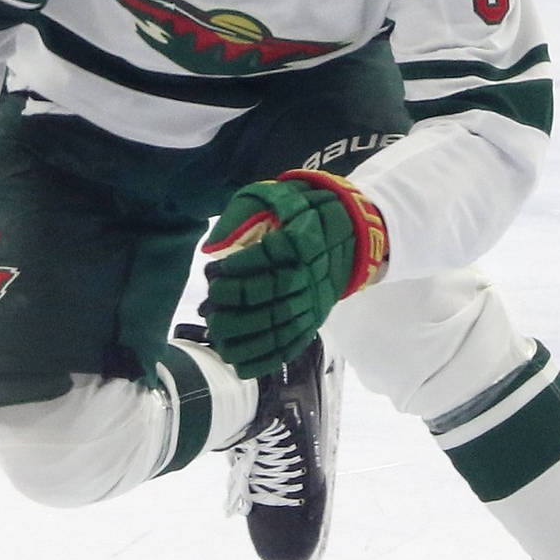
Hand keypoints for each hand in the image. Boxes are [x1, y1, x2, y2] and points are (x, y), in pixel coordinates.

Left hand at [201, 170, 388, 378]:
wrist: (350, 232)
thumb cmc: (303, 211)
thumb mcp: (275, 196)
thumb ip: (244, 213)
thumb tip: (212, 246)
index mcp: (304, 239)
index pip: (270, 254)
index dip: (239, 266)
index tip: (214, 270)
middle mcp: (312, 274)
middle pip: (273, 294)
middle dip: (236, 305)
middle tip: (210, 308)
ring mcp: (314, 302)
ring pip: (281, 325)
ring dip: (245, 337)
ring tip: (218, 337)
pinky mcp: (315, 320)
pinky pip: (292, 345)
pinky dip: (265, 359)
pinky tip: (240, 364)